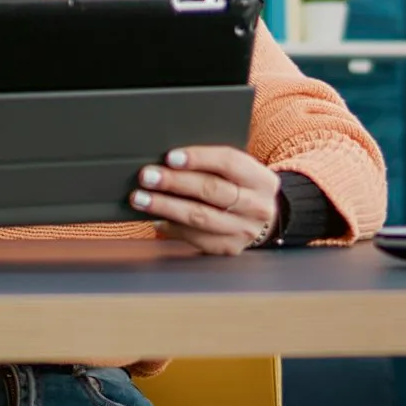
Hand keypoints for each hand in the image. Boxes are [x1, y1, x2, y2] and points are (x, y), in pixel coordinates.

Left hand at [131, 145, 280, 255]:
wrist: (263, 218)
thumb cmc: (242, 188)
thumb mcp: (239, 172)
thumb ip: (213, 164)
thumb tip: (170, 160)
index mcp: (261, 179)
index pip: (229, 162)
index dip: (198, 158)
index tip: (170, 157)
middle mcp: (257, 206)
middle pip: (212, 191)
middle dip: (175, 183)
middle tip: (148, 177)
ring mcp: (244, 230)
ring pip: (201, 217)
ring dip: (166, 207)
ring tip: (142, 199)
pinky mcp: (230, 247)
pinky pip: (196, 238)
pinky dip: (173, 228)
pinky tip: (157, 220)